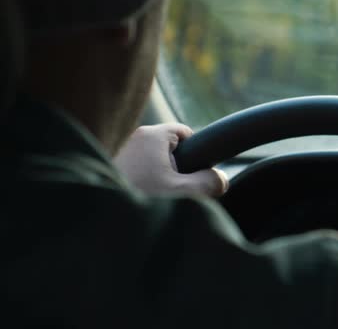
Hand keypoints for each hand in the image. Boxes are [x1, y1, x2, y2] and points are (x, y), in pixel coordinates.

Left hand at [114, 123, 228, 196]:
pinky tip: (141, 201)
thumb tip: (221, 179)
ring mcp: (118, 152)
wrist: (100, 220)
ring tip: (155, 199)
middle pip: (169, 147)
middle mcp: (132, 138)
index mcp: (151, 135)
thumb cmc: (141, 200)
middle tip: (174, 192)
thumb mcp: (184, 193)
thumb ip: (209, 183)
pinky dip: (143, 184)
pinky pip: (137, 171)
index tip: (194, 175)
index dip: (196, 153)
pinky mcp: (110, 168)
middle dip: (177, 169)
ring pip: (152, 161)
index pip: (185, 133)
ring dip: (159, 178)